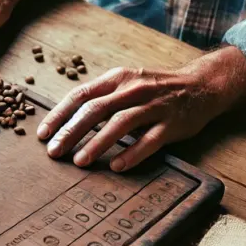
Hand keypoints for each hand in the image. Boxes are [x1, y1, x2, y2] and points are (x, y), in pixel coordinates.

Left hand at [37, 46, 245, 171]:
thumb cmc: (155, 89)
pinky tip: (116, 166)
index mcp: (117, 79)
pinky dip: (132, 153)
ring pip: (120, 123)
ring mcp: (154, 106)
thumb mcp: (126, 84)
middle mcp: (133, 89)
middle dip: (71, 132)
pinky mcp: (172, 123)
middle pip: (95, 110)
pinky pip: (150, 140)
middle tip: (54, 152)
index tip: (43, 134)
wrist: (203, 85)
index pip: (81, 95)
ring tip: (79, 161)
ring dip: (97, 143)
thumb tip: (65, 122)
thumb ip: (100, 98)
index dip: (59, 115)